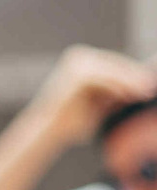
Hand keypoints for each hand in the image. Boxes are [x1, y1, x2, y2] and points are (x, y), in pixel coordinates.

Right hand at [33, 46, 156, 145]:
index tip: (150, 82)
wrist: (44, 133)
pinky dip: (120, 85)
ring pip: (112, 69)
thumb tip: (148, 82)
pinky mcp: (77, 72)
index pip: (114, 64)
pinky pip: (104, 77)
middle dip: (135, 76)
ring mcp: (76, 62)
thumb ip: (121, 90)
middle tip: (151, 87)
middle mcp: (78, 56)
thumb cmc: (71, 122)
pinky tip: (132, 93)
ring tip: (146, 91)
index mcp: (82, 60)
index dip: (134, 73)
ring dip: (131, 81)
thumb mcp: (102, 102)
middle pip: (115, 63)